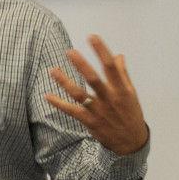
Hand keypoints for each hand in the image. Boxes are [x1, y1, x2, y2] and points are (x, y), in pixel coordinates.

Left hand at [45, 35, 147, 155]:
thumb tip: (118, 55)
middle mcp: (109, 98)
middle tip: (69, 52)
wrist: (130, 142)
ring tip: (53, 70)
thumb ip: (122, 74)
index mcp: (121, 89)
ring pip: (79, 95)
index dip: (101, 51)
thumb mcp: (131, 93)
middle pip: (94, 79)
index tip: (92, 37)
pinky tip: (48, 96)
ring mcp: (98, 110)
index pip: (111, 66)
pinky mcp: (90, 121)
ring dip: (65, 82)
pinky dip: (59, 104)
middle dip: (81, 65)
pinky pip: (72, 111)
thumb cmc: (130, 114)